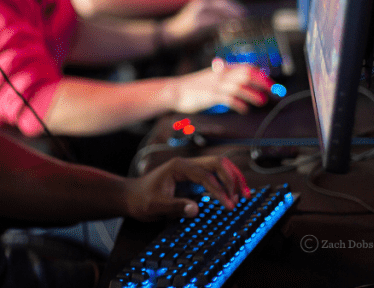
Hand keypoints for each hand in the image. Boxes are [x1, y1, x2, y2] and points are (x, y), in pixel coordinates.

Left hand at [124, 156, 250, 220]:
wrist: (130, 196)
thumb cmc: (140, 200)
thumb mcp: (154, 206)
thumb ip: (175, 207)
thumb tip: (195, 209)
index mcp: (179, 167)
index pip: (206, 175)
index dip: (220, 190)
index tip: (229, 205)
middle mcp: (187, 164)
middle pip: (218, 163)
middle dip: (232, 179)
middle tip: (242, 198)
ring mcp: (191, 168)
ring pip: (219, 166)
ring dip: (232, 178)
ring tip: (242, 196)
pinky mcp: (193, 176)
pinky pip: (214, 175)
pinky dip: (226, 182)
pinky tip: (232, 194)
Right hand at [162, 0, 245, 45]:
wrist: (169, 36)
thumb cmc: (186, 31)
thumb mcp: (201, 20)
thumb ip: (214, 19)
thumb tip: (231, 23)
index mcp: (202, 2)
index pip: (221, 1)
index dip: (233, 5)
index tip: (243, 13)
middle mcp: (200, 4)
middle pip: (222, 4)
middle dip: (234, 9)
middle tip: (244, 17)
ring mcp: (198, 13)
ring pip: (219, 12)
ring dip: (230, 17)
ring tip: (239, 23)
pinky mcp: (197, 23)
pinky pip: (213, 23)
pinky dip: (222, 25)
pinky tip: (228, 29)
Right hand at [169, 61, 271, 114]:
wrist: (175, 90)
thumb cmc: (195, 86)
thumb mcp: (212, 77)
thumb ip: (227, 77)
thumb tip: (245, 82)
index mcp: (224, 69)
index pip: (248, 68)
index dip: (262, 75)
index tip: (272, 84)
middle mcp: (221, 74)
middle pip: (247, 75)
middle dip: (263, 83)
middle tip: (273, 93)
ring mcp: (215, 85)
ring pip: (240, 86)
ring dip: (253, 94)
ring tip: (262, 101)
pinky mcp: (210, 96)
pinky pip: (228, 99)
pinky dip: (239, 104)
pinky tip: (244, 109)